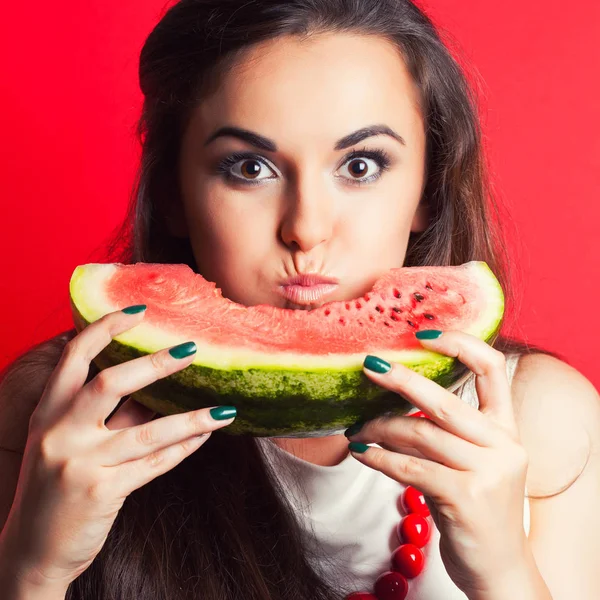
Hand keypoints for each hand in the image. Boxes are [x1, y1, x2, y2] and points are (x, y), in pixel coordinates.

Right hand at [0, 307, 235, 593]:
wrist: (30, 552)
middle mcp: (59, 434)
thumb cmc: (54, 488)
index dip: (106, 329)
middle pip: (108, 385)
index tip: (139, 312)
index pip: (74, 358)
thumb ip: (104, 414)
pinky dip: (183, 448)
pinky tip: (206, 435)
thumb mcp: (66, 442)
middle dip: (153, 365)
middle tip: (191, 350)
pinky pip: (154, 464)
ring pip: (146, 432)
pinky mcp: (101, 493)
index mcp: (47, 414)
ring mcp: (79, 464)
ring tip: (223, 409)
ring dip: (191, 418)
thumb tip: (153, 383)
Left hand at [344, 330, 529, 596]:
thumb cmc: (479, 508)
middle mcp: (503, 445)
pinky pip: (409, 468)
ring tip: (356, 429)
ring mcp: (488, 472)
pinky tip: (361, 454)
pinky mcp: (466, 498)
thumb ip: (449, 431)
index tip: (422, 334)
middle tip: (368, 365)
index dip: (459, 344)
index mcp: (507, 428)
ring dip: (379, 429)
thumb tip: (395, 400)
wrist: (501, 571)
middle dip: (400, 379)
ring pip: (419, 434)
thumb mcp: (476, 462)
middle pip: (444, 400)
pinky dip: (379, 459)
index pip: (492, 368)